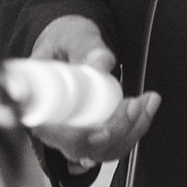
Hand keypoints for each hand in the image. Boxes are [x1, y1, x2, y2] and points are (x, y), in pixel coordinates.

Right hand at [29, 14, 159, 164]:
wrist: (67, 43)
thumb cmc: (63, 42)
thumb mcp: (71, 37)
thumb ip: (85, 46)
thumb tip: (100, 64)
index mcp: (38, 106)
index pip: (53, 137)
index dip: (78, 139)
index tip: (103, 130)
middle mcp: (54, 129)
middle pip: (84, 149)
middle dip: (117, 130)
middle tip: (135, 104)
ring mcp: (75, 134)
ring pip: (103, 150)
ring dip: (132, 129)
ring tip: (147, 101)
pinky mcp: (94, 132)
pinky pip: (115, 142)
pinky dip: (136, 126)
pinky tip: (148, 104)